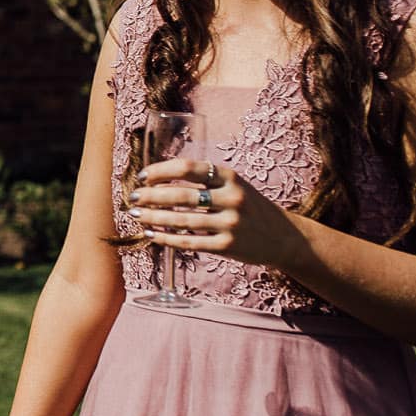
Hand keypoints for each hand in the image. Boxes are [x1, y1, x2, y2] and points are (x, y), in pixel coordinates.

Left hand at [130, 158, 301, 271]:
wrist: (283, 237)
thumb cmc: (249, 206)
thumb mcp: (233, 185)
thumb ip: (204, 180)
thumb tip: (158, 178)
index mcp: (230, 177)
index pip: (187, 168)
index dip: (160, 172)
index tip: (142, 177)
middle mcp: (232, 198)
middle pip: (180, 195)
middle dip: (151, 196)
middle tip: (132, 197)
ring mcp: (230, 224)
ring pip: (182, 220)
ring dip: (154, 217)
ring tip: (136, 215)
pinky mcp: (227, 246)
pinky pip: (189, 242)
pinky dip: (166, 238)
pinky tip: (152, 234)